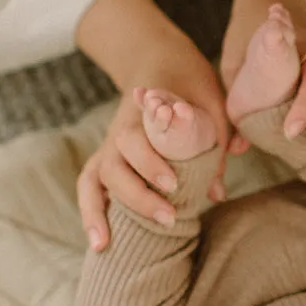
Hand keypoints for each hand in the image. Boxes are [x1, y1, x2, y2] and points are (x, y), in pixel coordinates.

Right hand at [77, 59, 228, 250]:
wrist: (160, 60)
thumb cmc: (190, 85)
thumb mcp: (211, 103)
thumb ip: (216, 141)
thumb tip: (216, 193)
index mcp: (141, 113)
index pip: (135, 138)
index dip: (150, 163)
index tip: (173, 184)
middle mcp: (119, 132)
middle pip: (114, 165)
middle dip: (138, 195)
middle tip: (169, 217)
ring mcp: (109, 147)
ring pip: (93, 178)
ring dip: (97, 211)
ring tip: (104, 245)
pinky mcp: (107, 159)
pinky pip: (89, 186)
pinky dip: (90, 212)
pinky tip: (99, 243)